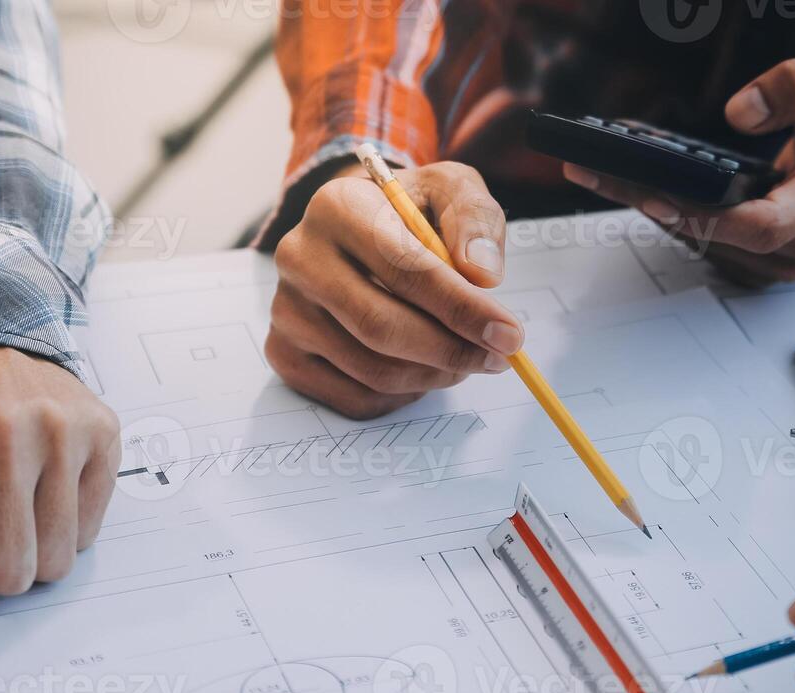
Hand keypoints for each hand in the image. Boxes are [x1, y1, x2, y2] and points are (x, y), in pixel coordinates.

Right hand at [269, 160, 521, 417]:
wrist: (359, 230)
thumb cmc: (411, 214)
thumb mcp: (451, 192)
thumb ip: (474, 220)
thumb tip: (483, 274)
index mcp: (337, 207)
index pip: (403, 268)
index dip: (461, 308)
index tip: (509, 334)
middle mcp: (299, 258)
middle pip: (380, 327)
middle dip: (452, 351)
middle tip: (498, 358)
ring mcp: (286, 311)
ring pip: (372, 371)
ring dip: (434, 375)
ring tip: (463, 358)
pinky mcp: (286, 354)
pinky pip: (355, 398)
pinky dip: (403, 395)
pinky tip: (422, 368)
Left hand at [564, 44, 794, 287]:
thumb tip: (738, 111)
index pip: (764, 226)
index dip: (707, 219)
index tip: (657, 195)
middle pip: (721, 240)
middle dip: (656, 205)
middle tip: (598, 172)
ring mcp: (785, 259)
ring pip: (708, 248)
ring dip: (654, 212)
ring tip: (602, 175)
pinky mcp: (764, 261)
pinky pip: (710, 248)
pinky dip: (672, 219)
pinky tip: (637, 187)